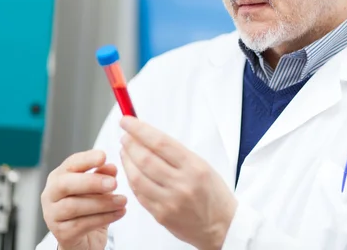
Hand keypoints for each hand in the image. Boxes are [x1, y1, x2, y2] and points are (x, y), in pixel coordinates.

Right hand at [41, 150, 127, 249]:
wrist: (84, 239)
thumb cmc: (89, 208)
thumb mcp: (98, 189)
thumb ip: (103, 176)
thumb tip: (111, 167)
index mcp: (59, 177)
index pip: (70, 164)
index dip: (86, 159)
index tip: (104, 156)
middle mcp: (50, 195)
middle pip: (65, 184)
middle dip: (92, 182)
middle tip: (114, 183)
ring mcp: (52, 215)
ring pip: (74, 206)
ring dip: (102, 203)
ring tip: (122, 200)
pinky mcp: (61, 234)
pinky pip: (82, 224)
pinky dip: (104, 218)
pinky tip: (119, 213)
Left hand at [119, 117, 236, 249]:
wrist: (222, 226)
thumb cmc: (213, 193)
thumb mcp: (202, 166)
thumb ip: (176, 153)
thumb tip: (149, 137)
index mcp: (194, 167)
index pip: (160, 143)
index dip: (140, 130)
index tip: (128, 121)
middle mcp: (182, 184)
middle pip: (145, 158)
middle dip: (130, 143)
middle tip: (125, 135)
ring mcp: (170, 201)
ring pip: (137, 177)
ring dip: (127, 161)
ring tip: (125, 151)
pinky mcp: (161, 215)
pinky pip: (139, 194)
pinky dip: (132, 179)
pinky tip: (131, 171)